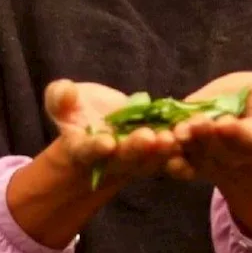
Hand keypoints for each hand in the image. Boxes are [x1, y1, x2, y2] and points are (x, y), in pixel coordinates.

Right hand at [44, 79, 179, 187]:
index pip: (88, 152)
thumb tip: (67, 92)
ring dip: (163, 150)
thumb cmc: (77, 111)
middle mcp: (112, 160)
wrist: (101, 124)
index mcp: (84, 150)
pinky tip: (192, 136)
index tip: (106, 143)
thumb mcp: (61, 100)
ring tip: (172, 137)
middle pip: (125, 158)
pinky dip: (182, 147)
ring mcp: (137, 159)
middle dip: (136, 149)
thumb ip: (60, 97)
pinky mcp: (157, 151)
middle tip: (148, 138)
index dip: (96, 149)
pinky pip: (171, 153)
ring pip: (151, 158)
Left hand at [164, 69, 251, 183]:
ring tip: (172, 132)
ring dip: (181, 146)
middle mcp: (231, 155)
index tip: (224, 123)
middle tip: (192, 124)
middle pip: (216, 148)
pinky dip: (164, 157)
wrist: (236, 124)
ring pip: (192, 155)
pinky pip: (175, 164)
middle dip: (203, 136)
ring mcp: (207, 161)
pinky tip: (155, 146)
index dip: (236, 133)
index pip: (247, 138)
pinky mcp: (186, 162)